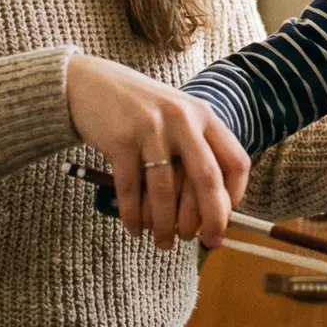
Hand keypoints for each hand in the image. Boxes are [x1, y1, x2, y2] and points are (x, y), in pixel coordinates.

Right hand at [65, 53, 249, 248]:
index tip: (225, 218)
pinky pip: (131, 190)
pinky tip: (135, 228)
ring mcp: (151, 129)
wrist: (90, 84)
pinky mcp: (120, 140)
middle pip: (207, 179)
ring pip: (165, 192)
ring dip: (166, 226)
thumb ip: (194, 151)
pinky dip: (134, 216)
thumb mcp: (175, 118)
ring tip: (164, 243)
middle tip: (206, 242)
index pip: (235, 161)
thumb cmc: (138, 110)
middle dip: (211, 219)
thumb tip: (210, 209)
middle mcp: (182, 119)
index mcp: (203, 115)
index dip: (236, 196)